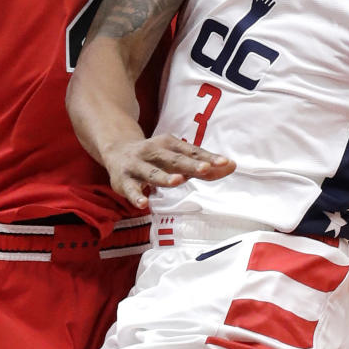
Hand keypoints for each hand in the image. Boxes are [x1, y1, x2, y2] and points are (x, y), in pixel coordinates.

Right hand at [105, 133, 234, 210]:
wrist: (117, 150)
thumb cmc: (156, 157)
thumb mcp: (177, 158)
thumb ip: (202, 165)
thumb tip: (231, 166)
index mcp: (169, 144)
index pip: (191, 151)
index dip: (208, 157)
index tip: (225, 163)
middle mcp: (153, 152)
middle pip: (174, 160)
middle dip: (190, 164)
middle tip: (205, 169)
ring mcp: (137, 165)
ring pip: (152, 172)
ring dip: (165, 176)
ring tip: (178, 181)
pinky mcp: (124, 180)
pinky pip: (131, 190)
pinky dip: (136, 197)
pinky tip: (144, 204)